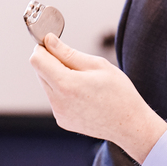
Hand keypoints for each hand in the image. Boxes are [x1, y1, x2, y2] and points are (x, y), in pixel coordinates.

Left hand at [30, 34, 166, 162]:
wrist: (130, 125)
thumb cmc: (119, 93)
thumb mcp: (97, 65)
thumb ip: (68, 53)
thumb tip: (48, 40)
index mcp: (66, 84)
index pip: (37, 60)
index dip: (44, 49)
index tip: (55, 46)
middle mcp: (58, 101)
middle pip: (39, 72)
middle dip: (52, 63)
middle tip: (77, 64)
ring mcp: (59, 113)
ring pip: (47, 85)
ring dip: (58, 78)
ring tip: (84, 82)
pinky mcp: (62, 121)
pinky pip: (55, 99)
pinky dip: (63, 93)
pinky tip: (84, 96)